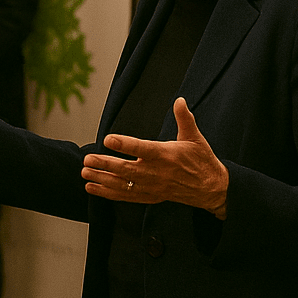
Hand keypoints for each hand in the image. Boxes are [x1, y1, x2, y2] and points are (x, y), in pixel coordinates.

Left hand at [81, 98, 229, 218]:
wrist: (212, 189)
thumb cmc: (201, 161)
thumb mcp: (195, 138)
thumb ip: (185, 119)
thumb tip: (180, 100)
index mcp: (166, 155)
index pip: (142, 149)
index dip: (125, 145)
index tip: (108, 139)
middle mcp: (157, 172)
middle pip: (127, 170)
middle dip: (106, 165)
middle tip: (87, 159)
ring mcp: (153, 187)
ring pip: (124, 185)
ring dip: (103, 180)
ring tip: (85, 173)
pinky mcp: (151, 196)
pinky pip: (127, 196)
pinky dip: (108, 193)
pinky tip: (92, 187)